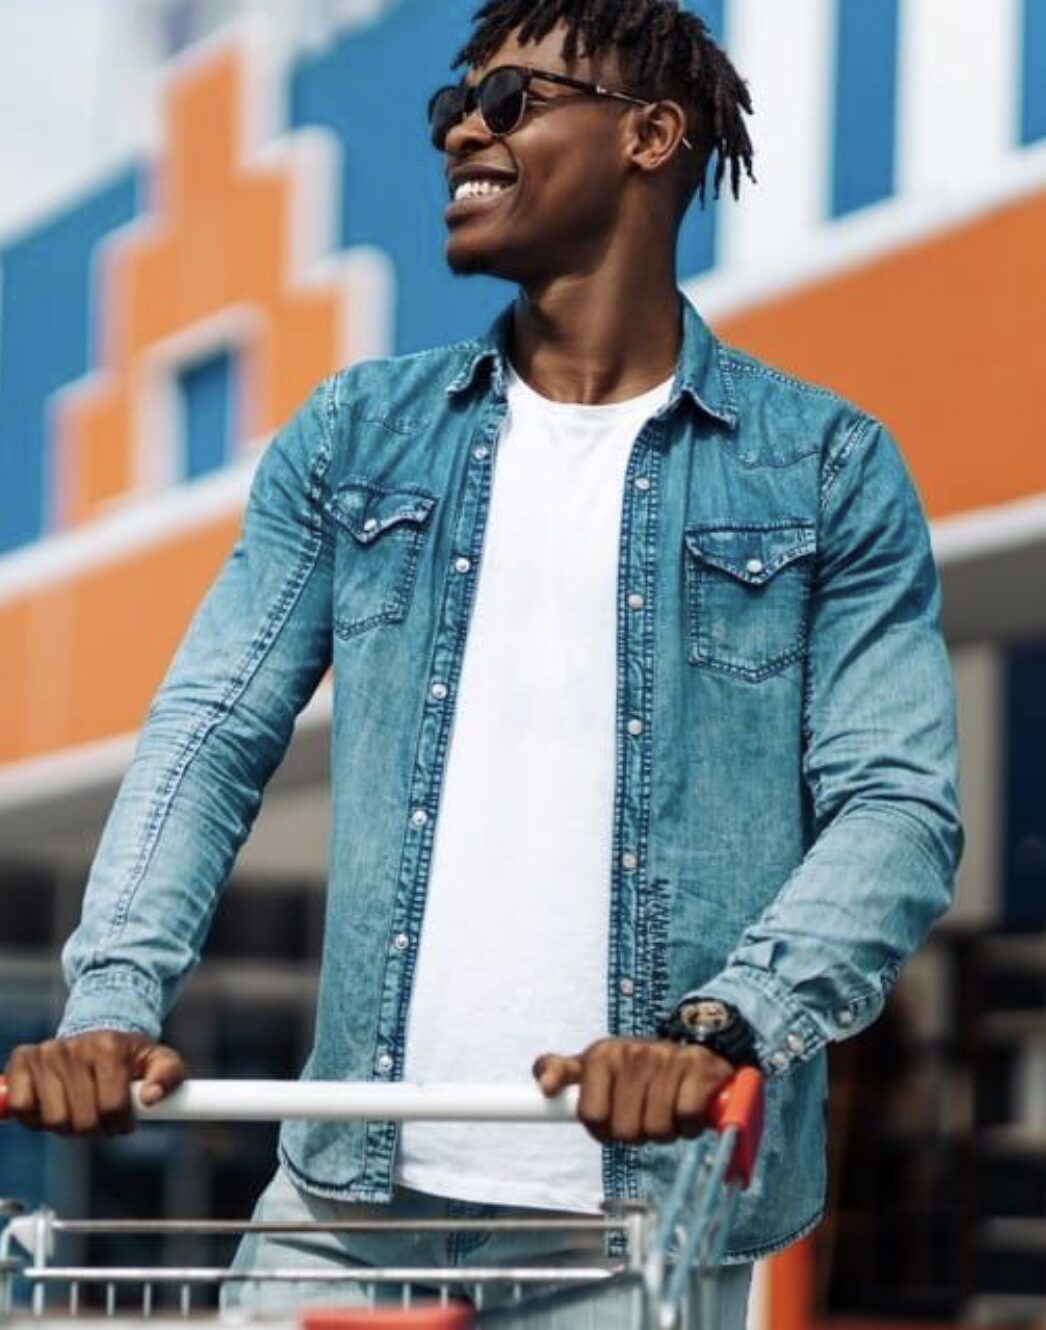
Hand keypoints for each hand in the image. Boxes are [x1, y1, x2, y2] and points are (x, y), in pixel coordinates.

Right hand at [4, 1032, 184, 1135]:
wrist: (98, 1033)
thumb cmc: (129, 1056)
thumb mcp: (158, 1060)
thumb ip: (169, 1076)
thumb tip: (151, 1098)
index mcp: (109, 1047)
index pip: (112, 1108)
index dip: (120, 1125)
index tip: (124, 1121)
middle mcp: (75, 1047)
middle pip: (83, 1120)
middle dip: (96, 1130)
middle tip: (102, 1119)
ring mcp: (46, 1053)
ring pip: (53, 1120)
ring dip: (68, 1128)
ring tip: (79, 1112)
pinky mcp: (22, 1061)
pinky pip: (22, 1107)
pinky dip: (36, 1119)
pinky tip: (52, 1108)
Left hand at [532, 1037, 733, 1144]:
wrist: (690, 1051)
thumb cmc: (636, 1070)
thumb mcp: (594, 1066)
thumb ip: (561, 1072)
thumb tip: (544, 1086)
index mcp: (602, 1055)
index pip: (590, 1113)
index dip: (598, 1128)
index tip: (603, 1123)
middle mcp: (632, 1052)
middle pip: (625, 1131)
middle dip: (635, 1132)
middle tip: (642, 1114)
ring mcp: (665, 1057)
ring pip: (656, 1129)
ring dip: (663, 1131)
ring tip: (665, 1111)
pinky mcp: (697, 1066)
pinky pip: (685, 1118)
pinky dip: (688, 1125)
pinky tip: (686, 1110)